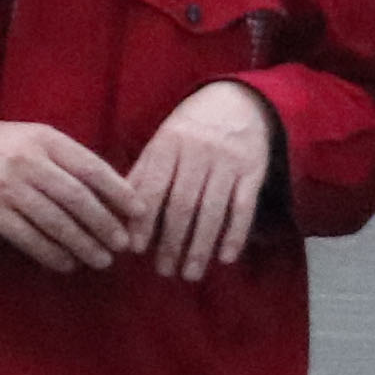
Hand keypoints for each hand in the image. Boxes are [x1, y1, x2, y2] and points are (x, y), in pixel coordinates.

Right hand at [0, 114, 140, 271]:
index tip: (139, 212)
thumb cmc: (5, 147)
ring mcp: (7, 187)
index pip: (91, 167)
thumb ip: (70, 160)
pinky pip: (27, 237)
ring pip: (54, 221)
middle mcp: (28, 161)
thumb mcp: (38, 139)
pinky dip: (51, 253)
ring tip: (101, 260)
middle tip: (122, 244)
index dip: (118, 191)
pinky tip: (67, 263)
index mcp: (46, 140)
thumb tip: (115, 192)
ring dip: (82, 244)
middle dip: (104, 224)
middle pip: (76, 198)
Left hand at [126, 79, 282, 277]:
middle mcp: (198, 152)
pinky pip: (244, 207)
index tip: (137, 250)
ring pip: (212, 210)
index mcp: (168, 144)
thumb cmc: (190, 130)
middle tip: (164, 271)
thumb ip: (144, 175)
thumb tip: (120, 216)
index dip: (144, 221)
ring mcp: (228, 161)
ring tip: (190, 273)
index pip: (154, 188)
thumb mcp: (163, 143)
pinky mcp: (253, 169)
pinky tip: (225, 258)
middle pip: (183, 204)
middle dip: (172, 242)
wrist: (239, 101)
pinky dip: (234, 234)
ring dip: (200, 246)